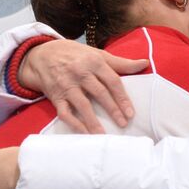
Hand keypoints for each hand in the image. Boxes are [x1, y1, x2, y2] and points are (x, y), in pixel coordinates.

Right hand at [20, 39, 148, 132]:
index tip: (131, 113)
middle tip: (123, 123)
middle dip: (112, 109)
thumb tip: (144, 63)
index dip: (122, 97)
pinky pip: (64, 113)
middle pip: (100, 93)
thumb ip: (121, 62)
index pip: (112, 81)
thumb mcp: (98, 54)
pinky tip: (84, 133)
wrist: (43, 54)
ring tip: (103, 135)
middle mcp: (80, 73)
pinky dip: (74, 124)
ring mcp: (67, 85)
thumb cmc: (77, 55)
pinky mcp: (56, 96)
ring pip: (82, 105)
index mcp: (94, 62)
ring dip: (93, 121)